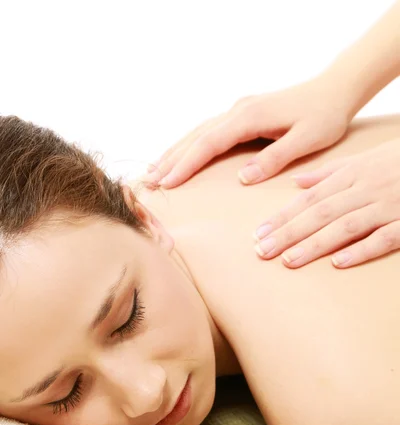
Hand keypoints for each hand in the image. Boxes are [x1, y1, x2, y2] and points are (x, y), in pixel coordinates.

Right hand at [143, 75, 350, 188]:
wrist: (334, 89)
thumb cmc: (325, 116)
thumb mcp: (307, 140)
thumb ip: (275, 158)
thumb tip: (243, 178)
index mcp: (249, 117)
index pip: (209, 144)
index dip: (186, 165)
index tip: (167, 183)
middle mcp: (238, 110)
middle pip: (196, 137)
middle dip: (171, 160)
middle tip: (149, 183)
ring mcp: (238, 110)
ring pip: (198, 132)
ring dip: (175, 151)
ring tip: (154, 171)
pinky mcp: (242, 113)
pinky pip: (208, 130)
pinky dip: (190, 144)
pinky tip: (181, 154)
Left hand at [253, 138, 399, 267]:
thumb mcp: (366, 157)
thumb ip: (330, 172)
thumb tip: (296, 183)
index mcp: (354, 173)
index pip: (310, 197)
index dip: (283, 216)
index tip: (258, 233)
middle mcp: (367, 187)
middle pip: (321, 212)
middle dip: (289, 232)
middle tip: (261, 251)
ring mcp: (389, 204)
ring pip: (346, 225)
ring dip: (315, 244)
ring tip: (288, 260)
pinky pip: (385, 237)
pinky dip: (362, 249)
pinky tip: (338, 263)